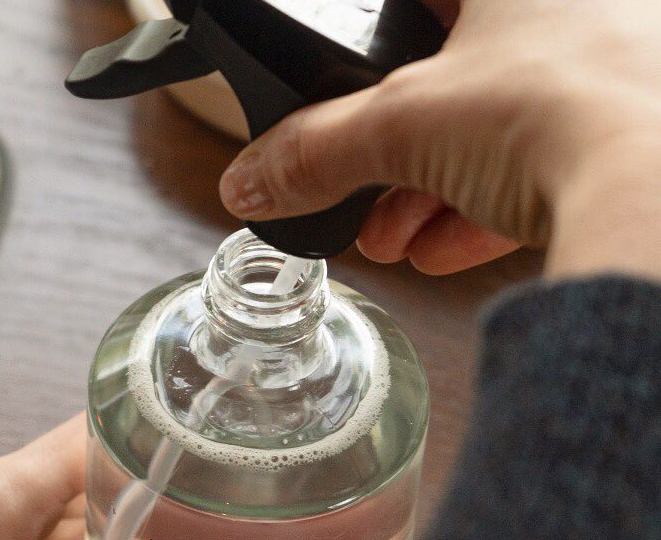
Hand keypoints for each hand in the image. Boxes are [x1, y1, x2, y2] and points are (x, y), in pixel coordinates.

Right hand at [219, 0, 660, 278]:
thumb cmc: (554, 109)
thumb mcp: (400, 125)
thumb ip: (314, 149)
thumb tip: (249, 180)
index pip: (421, 1)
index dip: (374, 35)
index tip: (351, 77)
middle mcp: (580, 11)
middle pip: (463, 74)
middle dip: (400, 146)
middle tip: (358, 188)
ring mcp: (617, 73)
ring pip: (506, 127)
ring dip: (435, 189)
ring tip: (390, 239)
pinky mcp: (637, 141)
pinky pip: (553, 167)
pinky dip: (491, 208)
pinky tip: (442, 251)